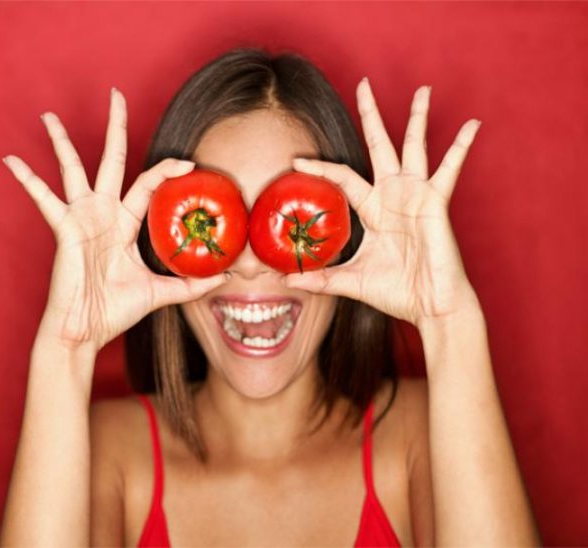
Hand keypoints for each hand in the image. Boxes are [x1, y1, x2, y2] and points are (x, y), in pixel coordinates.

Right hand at [3, 88, 226, 351]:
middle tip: (116, 95)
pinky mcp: (64, 228)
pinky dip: (28, 179)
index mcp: (124, 224)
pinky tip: (11, 160)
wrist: (85, 331)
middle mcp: (102, 214)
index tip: (189, 162)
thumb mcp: (160, 292)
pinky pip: (43, 199)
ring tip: (49, 116)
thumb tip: (226, 276)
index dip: (167, 169)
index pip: (148, 184)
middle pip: (111, 160)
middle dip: (115, 128)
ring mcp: (81, 219)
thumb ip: (191, 283)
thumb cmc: (115, 311)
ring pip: (72, 170)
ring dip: (61, 142)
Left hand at [284, 78, 480, 327]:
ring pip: (414, 147)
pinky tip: (472, 123)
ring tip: (423, 89)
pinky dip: (462, 146)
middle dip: (370, 115)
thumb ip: (321, 278)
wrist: (430, 307)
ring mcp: (417, 196)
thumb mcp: (350, 282)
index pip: (343, 177)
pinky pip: (450, 169)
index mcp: (374, 210)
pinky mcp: (436, 203)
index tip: (297, 160)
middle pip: (378, 145)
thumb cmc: (396, 293)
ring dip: (417, 118)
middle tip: (363, 84)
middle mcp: (394, 196)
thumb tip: (287, 281)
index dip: (321, 166)